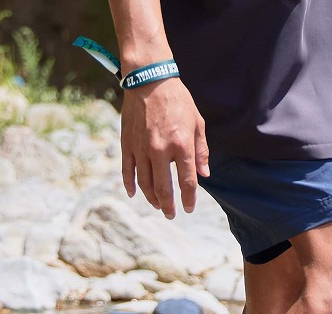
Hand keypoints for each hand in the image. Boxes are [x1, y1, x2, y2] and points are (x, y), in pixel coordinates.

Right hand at [120, 76, 209, 218]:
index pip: (187, 182)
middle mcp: (160, 150)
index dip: (188, 199)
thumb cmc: (178, 100)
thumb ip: (201, 151)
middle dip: (168, 206)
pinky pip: (128, 170)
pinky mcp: (127, 143)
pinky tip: (135, 194)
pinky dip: (130, 184)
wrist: (149, 79)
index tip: (188, 209)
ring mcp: (141, 148)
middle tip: (171, 214)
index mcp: (181, 146)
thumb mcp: (197, 123)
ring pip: (145, 183)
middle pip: (163, 188)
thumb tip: (204, 175)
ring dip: (152, 198)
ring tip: (158, 205)